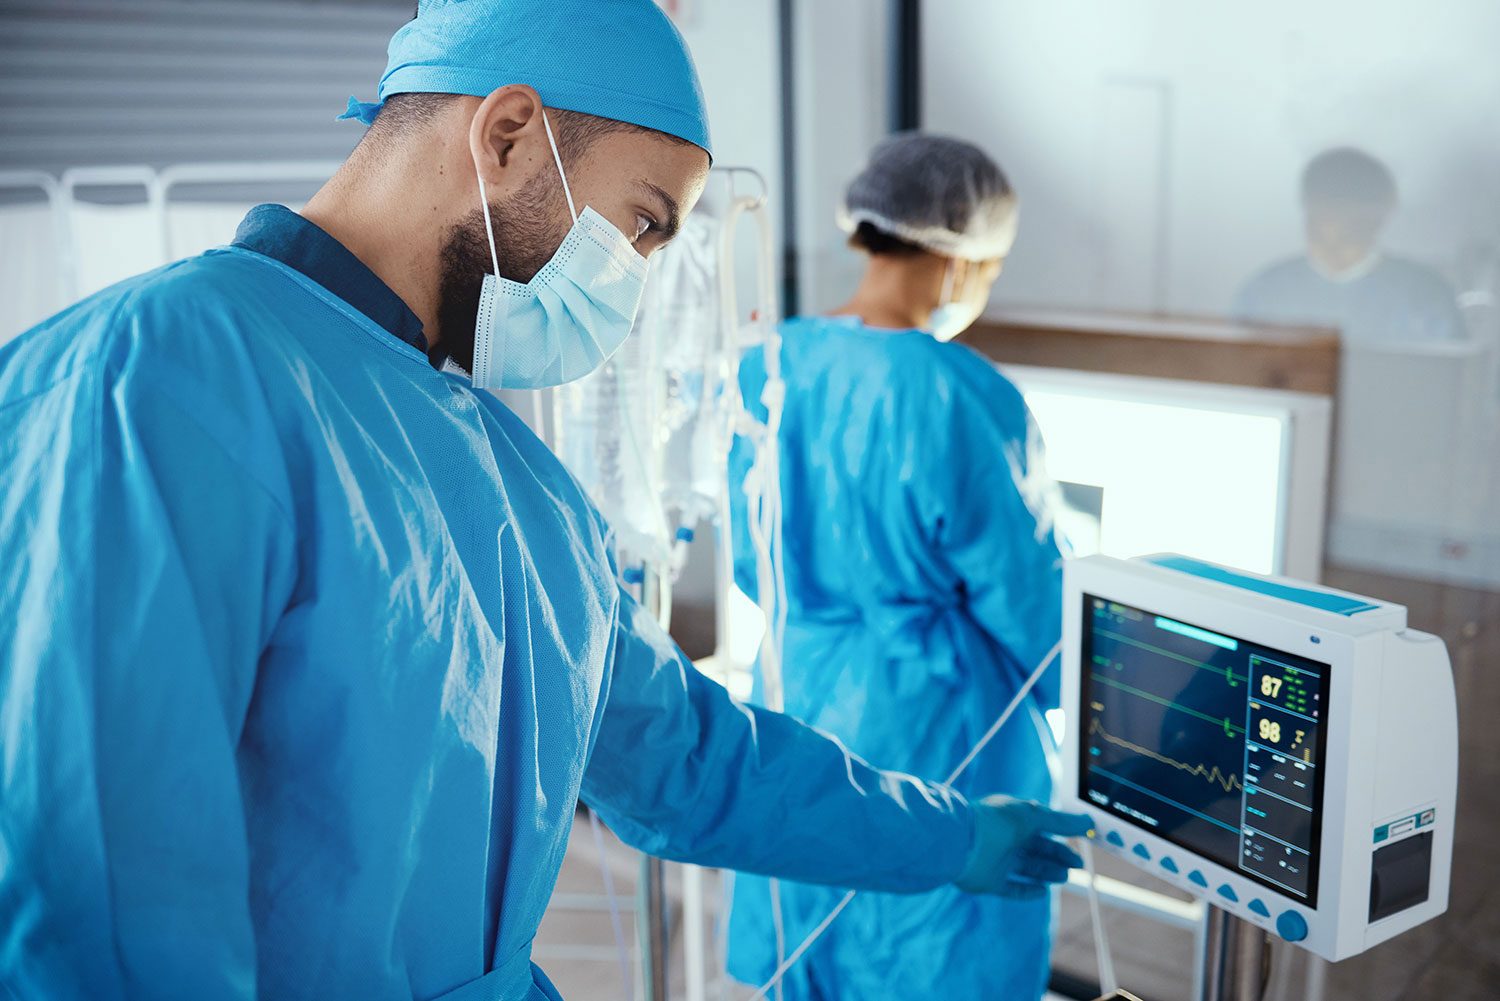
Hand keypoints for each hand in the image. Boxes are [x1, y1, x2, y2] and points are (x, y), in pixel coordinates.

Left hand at [954, 795, 1091, 898]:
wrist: (959, 842)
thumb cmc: (996, 821)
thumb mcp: (1033, 815)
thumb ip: (1061, 821)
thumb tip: (1088, 820)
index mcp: (1013, 818)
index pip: (1041, 825)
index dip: (1061, 833)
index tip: (1081, 839)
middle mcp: (1005, 838)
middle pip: (1037, 849)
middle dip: (1058, 856)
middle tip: (1077, 863)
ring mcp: (996, 860)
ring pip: (1027, 868)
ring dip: (1047, 872)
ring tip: (1064, 876)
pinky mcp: (989, 881)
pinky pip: (1011, 888)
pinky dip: (1027, 891)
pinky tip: (1042, 892)